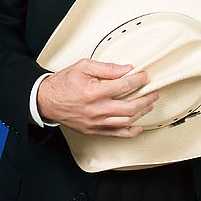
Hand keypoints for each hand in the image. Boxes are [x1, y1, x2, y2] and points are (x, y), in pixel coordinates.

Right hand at [37, 58, 157, 137]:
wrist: (46, 101)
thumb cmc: (63, 83)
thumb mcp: (83, 67)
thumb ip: (106, 68)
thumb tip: (126, 69)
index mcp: (93, 92)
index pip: (123, 86)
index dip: (138, 80)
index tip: (145, 75)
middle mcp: (96, 110)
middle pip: (129, 107)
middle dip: (146, 98)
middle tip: (154, 92)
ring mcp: (95, 123)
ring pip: (125, 121)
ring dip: (141, 113)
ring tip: (150, 104)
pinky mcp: (93, 130)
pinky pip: (115, 134)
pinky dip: (129, 132)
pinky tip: (138, 126)